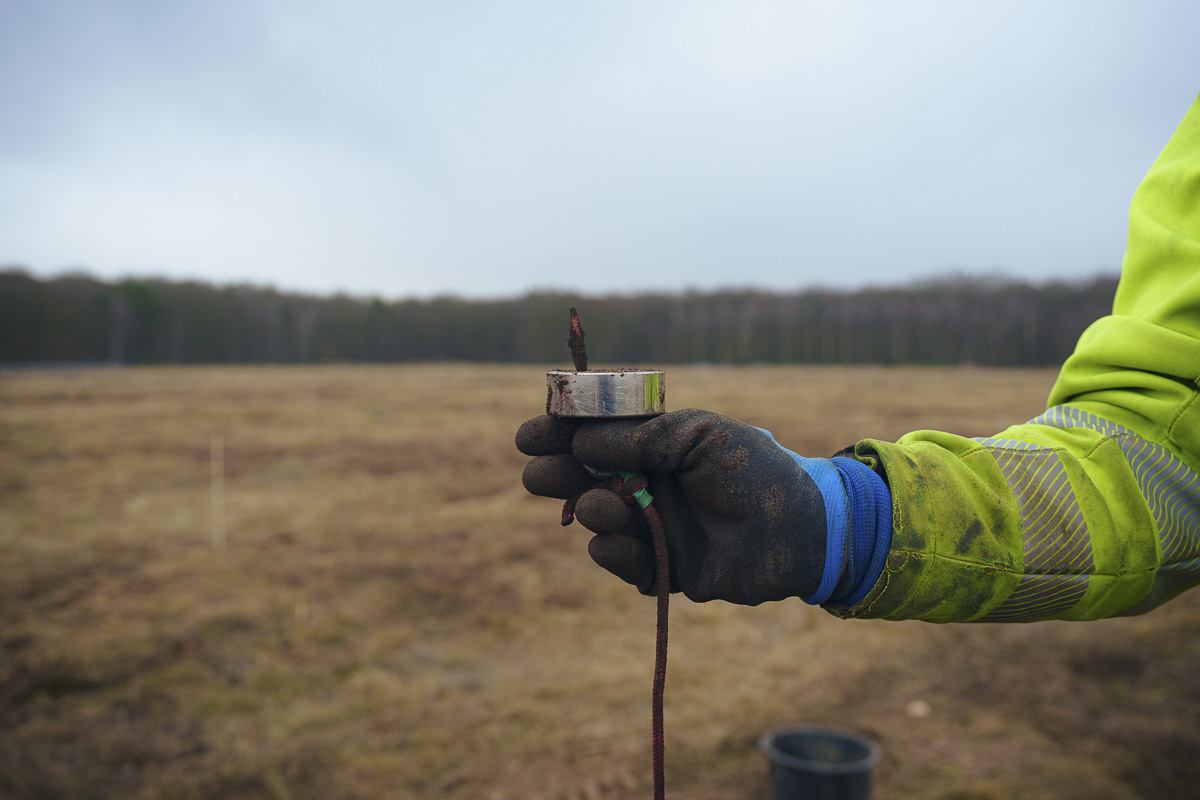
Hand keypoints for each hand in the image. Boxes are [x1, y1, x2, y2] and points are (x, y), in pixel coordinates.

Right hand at [516, 409, 826, 604]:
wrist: (799, 529)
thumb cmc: (754, 470)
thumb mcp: (698, 436)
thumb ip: (640, 438)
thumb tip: (581, 442)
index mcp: (654, 445)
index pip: (594, 436)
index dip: (560, 434)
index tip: (530, 435)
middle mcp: (647, 484)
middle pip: (583, 478)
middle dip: (557, 474)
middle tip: (538, 474)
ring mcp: (653, 526)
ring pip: (597, 520)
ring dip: (590, 511)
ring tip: (605, 506)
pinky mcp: (663, 567)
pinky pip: (622, 562)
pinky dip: (613, 552)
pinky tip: (615, 541)